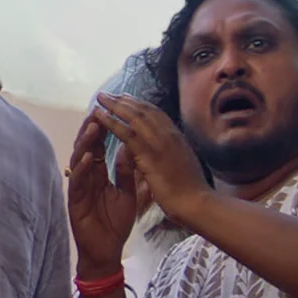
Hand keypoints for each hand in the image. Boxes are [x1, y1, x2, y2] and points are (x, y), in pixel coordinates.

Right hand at [66, 113, 142, 277]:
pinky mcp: (75, 201)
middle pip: (87, 148)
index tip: (110, 112)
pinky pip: (77, 181)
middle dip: (91, 129)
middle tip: (98, 111)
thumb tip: (129, 148)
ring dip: (85, 144)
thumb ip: (127, 172)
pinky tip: (86, 157)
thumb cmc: (116, 223)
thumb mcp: (128, 194)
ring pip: (79, 160)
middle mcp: (87, 177)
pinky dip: (81, 169)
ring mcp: (80, 188)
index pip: (99, 147)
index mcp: (100, 174)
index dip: (103, 129)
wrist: (107, 250)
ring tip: (93, 127)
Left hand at [93, 93, 215, 224]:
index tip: (126, 99)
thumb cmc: (192, 190)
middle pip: (144, 110)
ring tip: (100, 98)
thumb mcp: (183, 164)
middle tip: (108, 94)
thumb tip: (167, 147)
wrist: (198, 203)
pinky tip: (99, 115)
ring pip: (134, 116)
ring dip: (115, 105)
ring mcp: (160, 141)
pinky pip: (125, 132)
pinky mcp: (149, 153)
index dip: (140, 105)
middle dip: (125, 100)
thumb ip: (173, 152)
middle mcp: (169, 134)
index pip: (156, 114)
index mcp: (177, 137)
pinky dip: (111, 121)